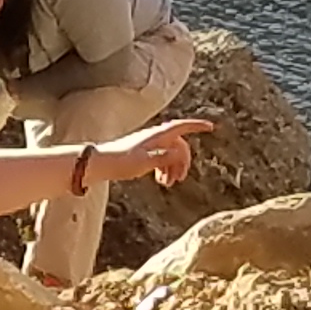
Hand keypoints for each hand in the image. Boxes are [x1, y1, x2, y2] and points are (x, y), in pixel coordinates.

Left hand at [88, 118, 213, 187]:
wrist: (99, 163)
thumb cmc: (122, 161)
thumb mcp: (147, 162)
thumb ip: (166, 158)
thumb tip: (180, 154)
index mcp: (158, 135)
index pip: (182, 126)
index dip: (197, 126)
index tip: (211, 128)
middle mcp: (154, 137)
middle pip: (178, 145)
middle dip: (183, 161)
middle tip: (180, 179)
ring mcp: (147, 144)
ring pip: (169, 153)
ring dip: (173, 168)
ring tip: (168, 184)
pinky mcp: (141, 153)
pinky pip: (160, 158)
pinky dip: (164, 168)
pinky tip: (160, 180)